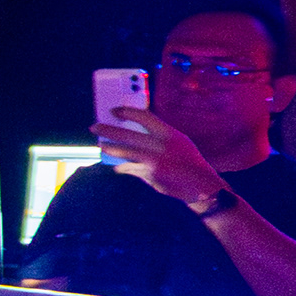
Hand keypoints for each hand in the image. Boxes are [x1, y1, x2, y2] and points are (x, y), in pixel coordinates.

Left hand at [95, 106, 222, 208]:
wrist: (201, 184)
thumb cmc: (188, 161)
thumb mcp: (179, 142)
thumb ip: (159, 135)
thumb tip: (135, 129)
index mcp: (169, 133)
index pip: (144, 116)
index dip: (126, 112)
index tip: (114, 111)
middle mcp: (161, 145)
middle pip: (128, 134)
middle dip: (108, 130)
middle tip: (95, 127)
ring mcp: (154, 160)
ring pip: (125, 152)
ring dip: (110, 148)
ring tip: (101, 146)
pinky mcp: (150, 173)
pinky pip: (131, 168)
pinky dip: (123, 167)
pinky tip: (118, 167)